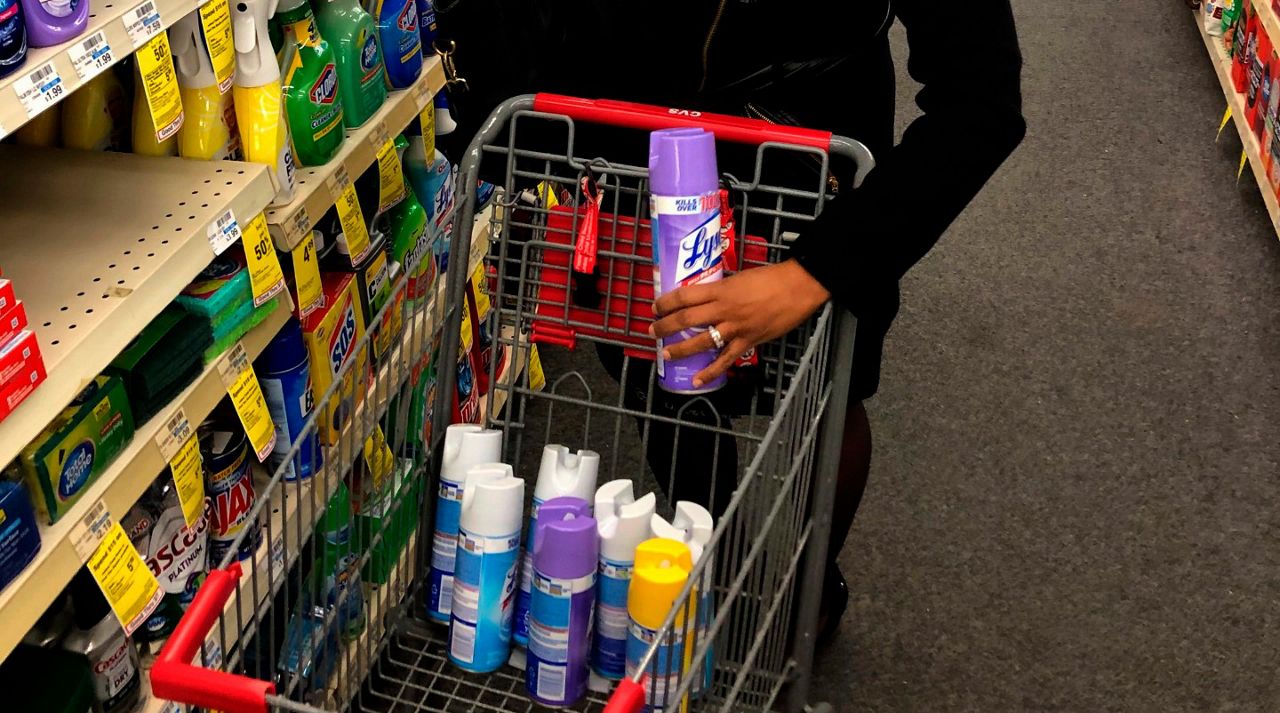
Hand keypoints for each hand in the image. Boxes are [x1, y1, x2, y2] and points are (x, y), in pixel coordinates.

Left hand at [650, 259, 829, 387]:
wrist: (798, 287)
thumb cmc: (772, 278)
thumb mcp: (740, 278)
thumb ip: (724, 290)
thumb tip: (710, 297)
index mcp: (721, 290)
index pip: (685, 296)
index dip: (666, 303)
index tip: (655, 307)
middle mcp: (724, 309)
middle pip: (686, 319)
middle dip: (665, 327)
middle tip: (652, 331)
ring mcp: (735, 328)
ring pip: (701, 341)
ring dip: (680, 349)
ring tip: (666, 353)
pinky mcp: (748, 342)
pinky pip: (725, 360)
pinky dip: (711, 371)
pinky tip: (698, 379)